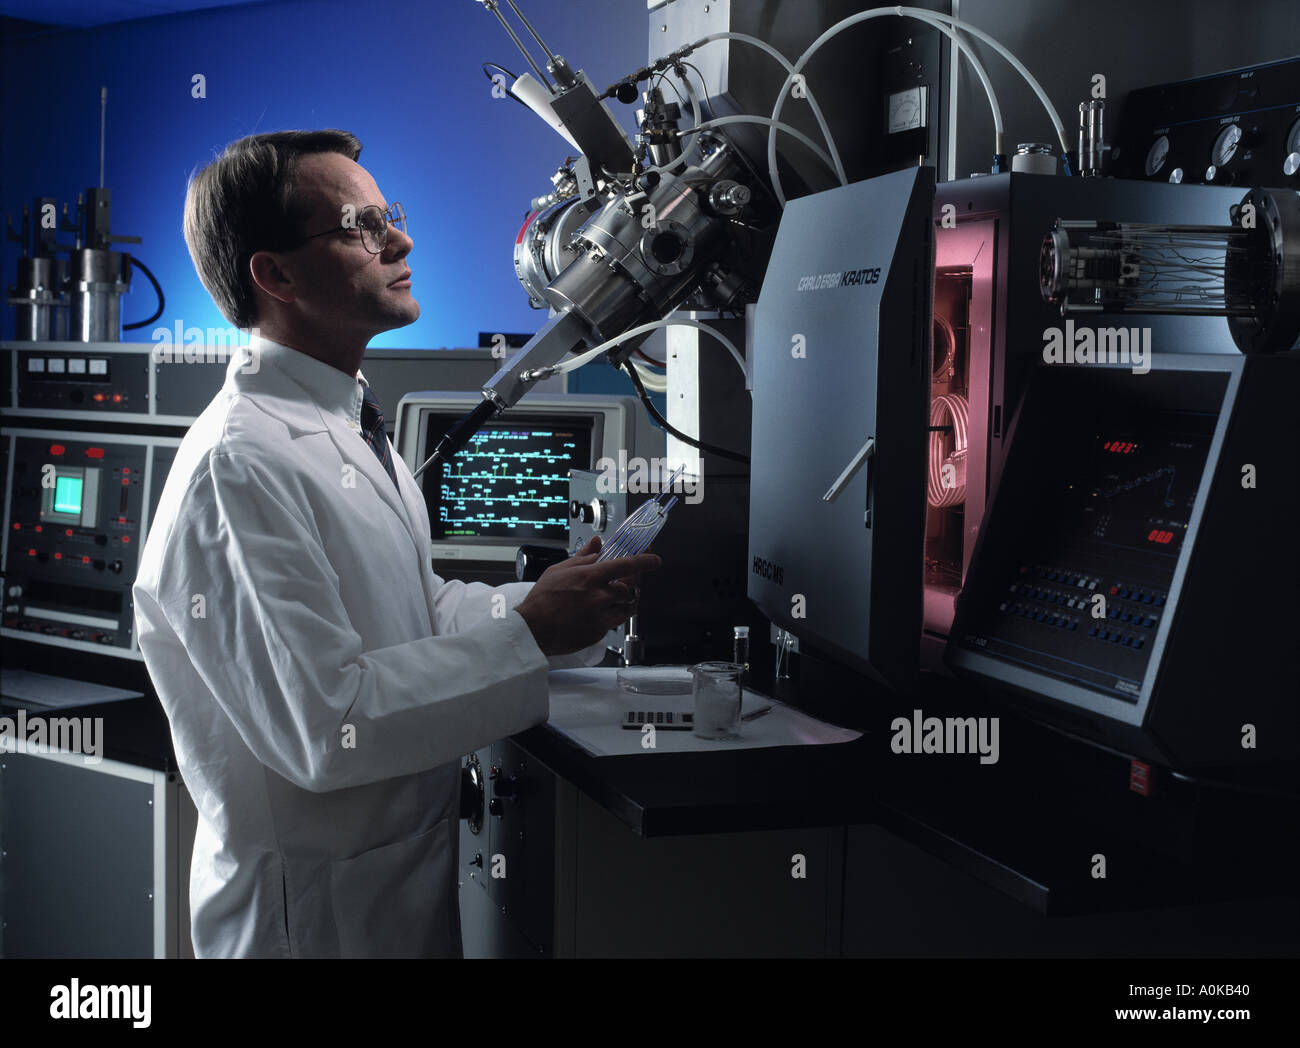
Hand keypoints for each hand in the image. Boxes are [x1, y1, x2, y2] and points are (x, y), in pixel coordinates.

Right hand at [514, 535, 660, 655]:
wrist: (532, 629)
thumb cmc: (542, 599)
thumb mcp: (559, 570)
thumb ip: (583, 556)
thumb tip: (597, 544)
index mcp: (591, 577)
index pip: (627, 565)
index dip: (645, 561)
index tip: (654, 560)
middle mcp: (600, 596)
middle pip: (631, 589)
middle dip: (630, 586)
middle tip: (623, 584)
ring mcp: (601, 616)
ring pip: (628, 608)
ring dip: (625, 602)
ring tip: (614, 600)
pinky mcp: (599, 632)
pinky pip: (615, 623)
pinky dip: (612, 617)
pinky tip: (599, 614)